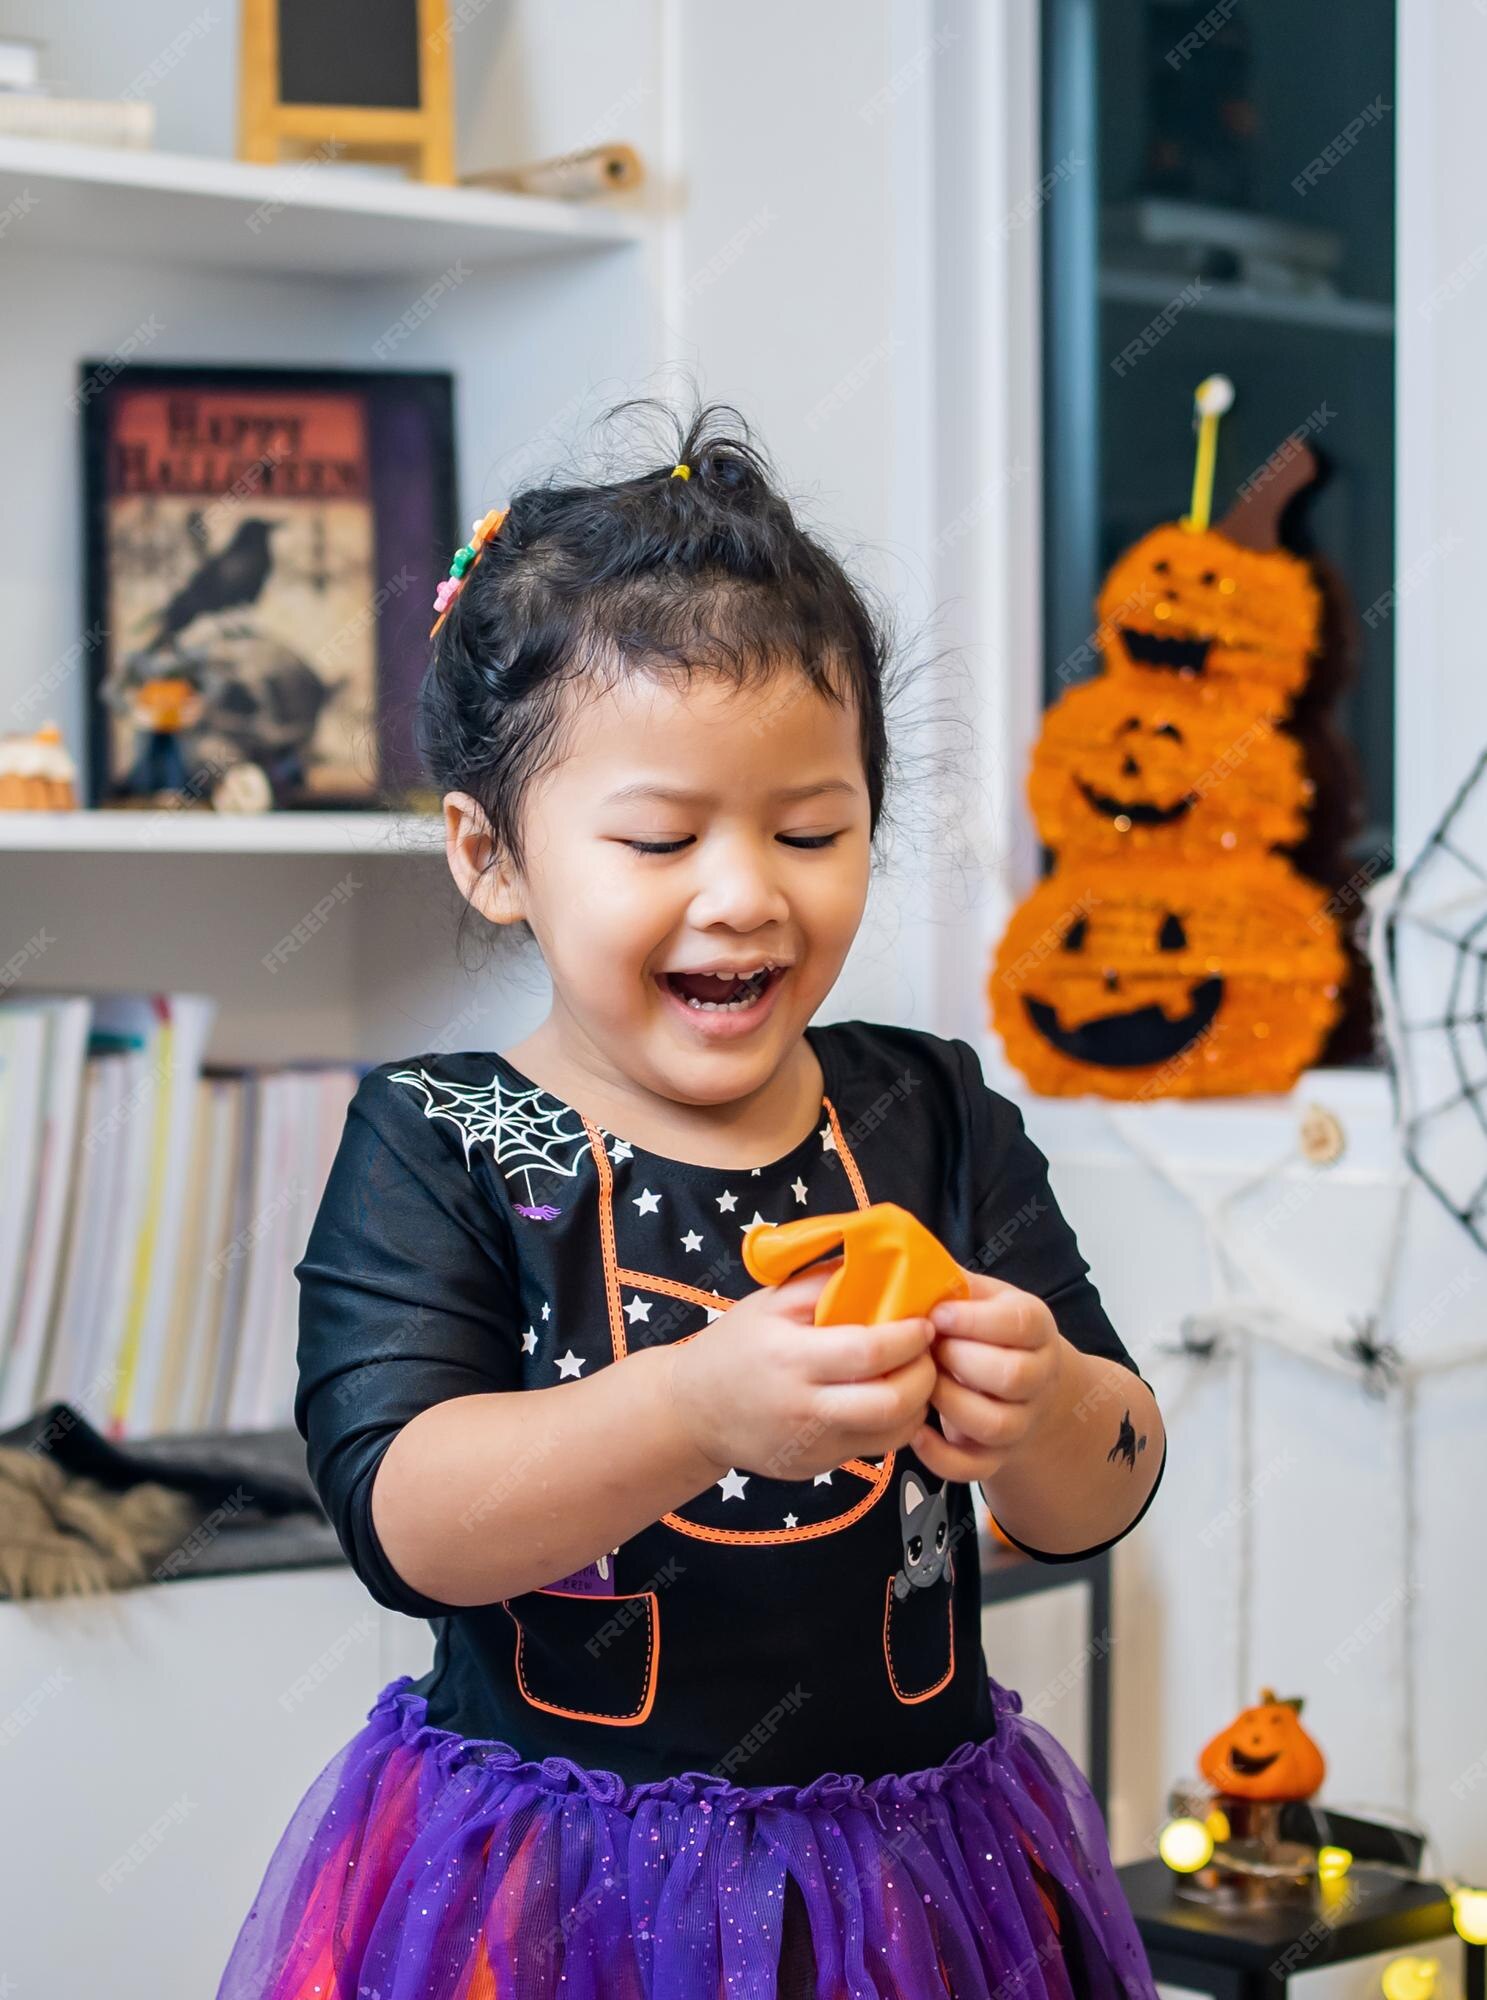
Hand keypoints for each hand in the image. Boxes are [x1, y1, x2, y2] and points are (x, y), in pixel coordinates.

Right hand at [666, 1256, 938, 1482]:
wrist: (693, 1412)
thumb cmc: (735, 1346)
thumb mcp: (769, 1302)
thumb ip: (824, 1282)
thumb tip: (881, 1263)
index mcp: (790, 1358)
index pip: (868, 1351)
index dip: (908, 1337)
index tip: (923, 1322)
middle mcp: (804, 1408)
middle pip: (890, 1403)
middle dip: (925, 1375)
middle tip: (929, 1352)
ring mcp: (813, 1445)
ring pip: (892, 1435)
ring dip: (918, 1404)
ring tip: (916, 1375)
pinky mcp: (818, 1467)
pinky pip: (875, 1449)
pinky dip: (894, 1424)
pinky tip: (889, 1398)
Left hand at [907, 1272, 1065, 1482]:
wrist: (1026, 1383)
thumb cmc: (987, 1329)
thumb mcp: (982, 1296)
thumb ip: (953, 1282)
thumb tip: (908, 1260)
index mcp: (1036, 1328)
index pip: (1020, 1325)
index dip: (974, 1321)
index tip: (936, 1315)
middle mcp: (1039, 1376)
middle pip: (1012, 1376)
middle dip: (960, 1361)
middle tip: (928, 1349)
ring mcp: (1023, 1420)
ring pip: (996, 1424)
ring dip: (950, 1404)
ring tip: (923, 1382)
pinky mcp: (1000, 1456)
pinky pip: (975, 1468)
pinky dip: (942, 1456)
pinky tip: (917, 1431)